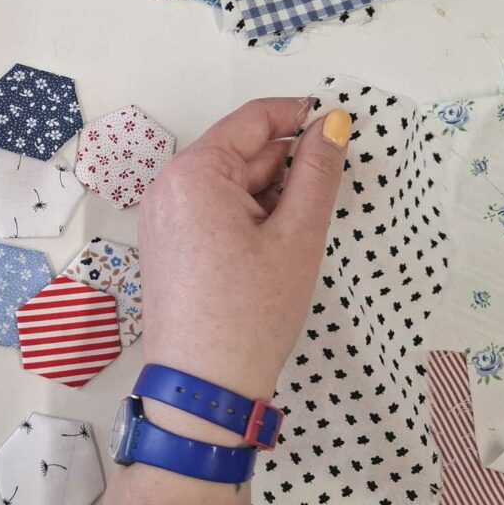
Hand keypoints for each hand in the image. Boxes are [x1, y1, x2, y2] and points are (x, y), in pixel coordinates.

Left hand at [139, 98, 350, 442]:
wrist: (203, 389)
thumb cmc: (251, 314)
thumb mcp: (297, 236)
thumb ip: (318, 172)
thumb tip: (334, 124)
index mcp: (193, 173)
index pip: (253, 119)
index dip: (300, 115)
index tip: (341, 126)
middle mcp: (167, 186)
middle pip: (241, 152)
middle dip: (288, 166)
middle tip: (328, 198)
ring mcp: (162, 217)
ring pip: (230, 183)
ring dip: (271, 195)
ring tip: (298, 236)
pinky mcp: (167, 244)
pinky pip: (213, 209)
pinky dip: (248, 216)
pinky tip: (273, 248)